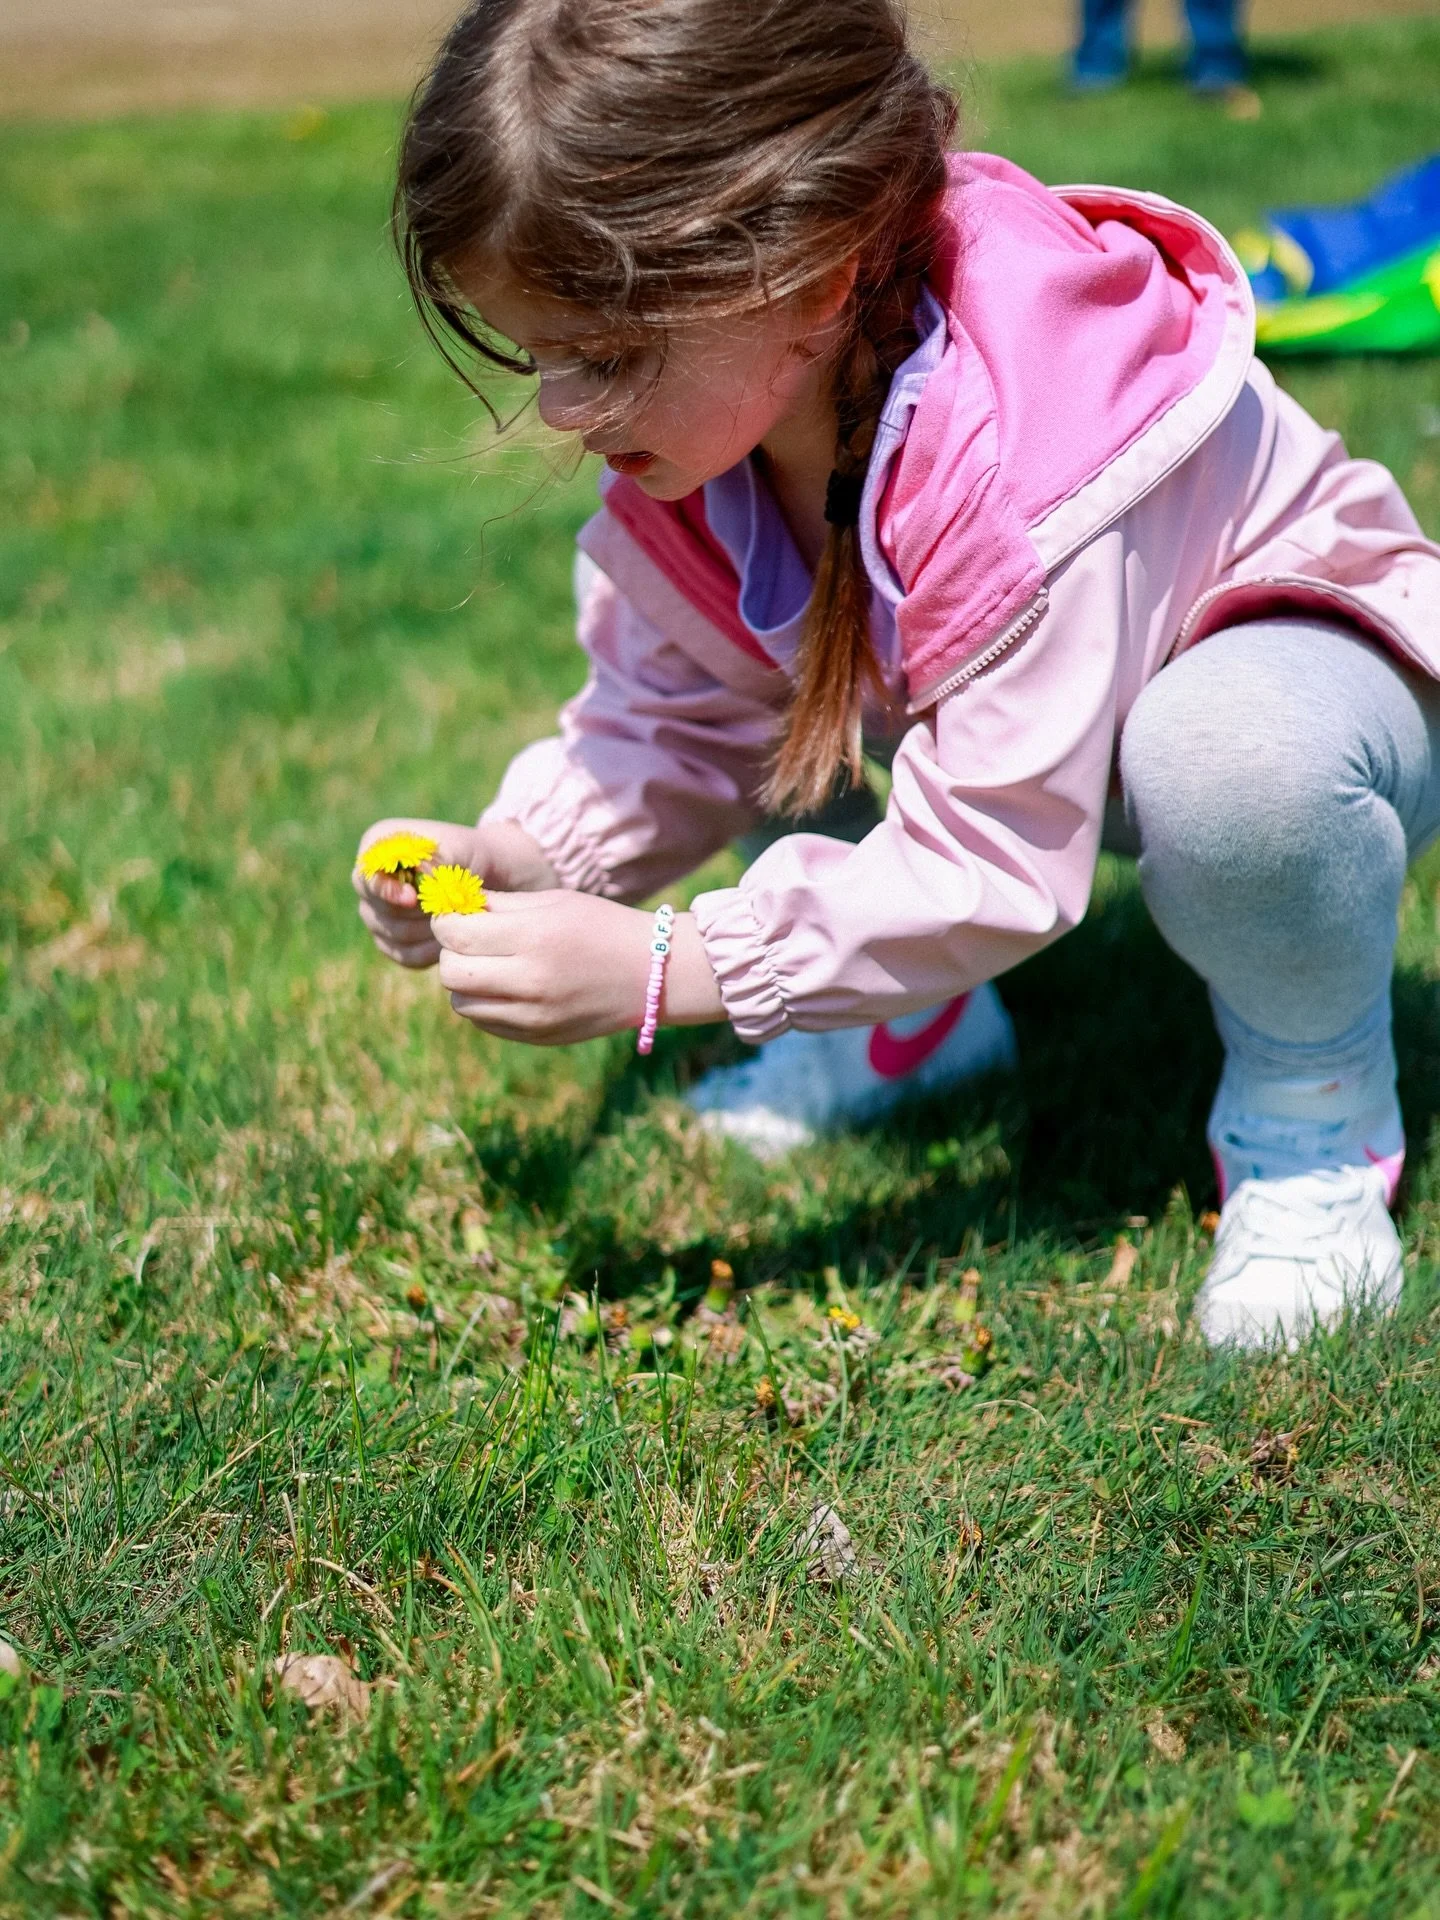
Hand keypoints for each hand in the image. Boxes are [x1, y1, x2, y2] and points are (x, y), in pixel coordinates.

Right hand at [353, 816, 557, 969]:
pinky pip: (404, 956)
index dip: (387, 891)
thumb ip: (438, 860)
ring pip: (391, 935)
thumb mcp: (463, 849)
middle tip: (451, 907)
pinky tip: (455, 940)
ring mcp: (377, 912)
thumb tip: (419, 876)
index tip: (414, 898)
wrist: (495, 878)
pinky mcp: (392, 941)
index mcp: (379, 844)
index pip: (366, 874)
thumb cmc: (477, 855)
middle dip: (416, 912)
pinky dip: (431, 951)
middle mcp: (370, 878)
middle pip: (376, 908)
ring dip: (429, 931)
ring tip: (459, 919)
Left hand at [434, 892, 723, 1045]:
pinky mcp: (538, 1036)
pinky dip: (484, 1003)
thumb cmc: (599, 926)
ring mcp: (533, 1015)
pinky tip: (506, 986)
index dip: (447, 920)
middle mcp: (530, 980)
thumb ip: (498, 907)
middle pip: (449, 971)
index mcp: (533, 937)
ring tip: (489, 965)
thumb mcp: (552, 901)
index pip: (453, 933)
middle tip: (471, 941)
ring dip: (464, 981)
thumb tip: (450, 909)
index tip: (460, 915)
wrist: (651, 973)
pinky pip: (485, 1022)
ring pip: (461, 1003)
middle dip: (451, 952)